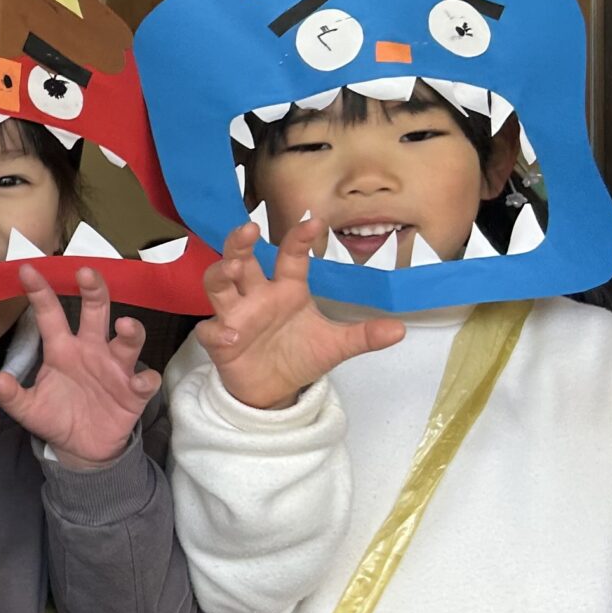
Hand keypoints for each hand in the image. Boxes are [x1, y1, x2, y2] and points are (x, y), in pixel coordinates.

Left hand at [0, 266, 160, 467]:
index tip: (26, 269)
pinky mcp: (133, 392)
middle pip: (96, 312)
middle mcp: (91, 349)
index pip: (50, 314)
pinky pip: (145, 381)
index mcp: (62, 349)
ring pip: (128, 341)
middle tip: (86, 272)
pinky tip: (140, 381)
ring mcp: (115, 368)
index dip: (40, 292)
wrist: (80, 449)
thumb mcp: (28, 409)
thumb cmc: (55, 417)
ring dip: (130, 332)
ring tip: (124, 325)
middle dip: (94, 291)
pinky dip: (145, 379)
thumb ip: (12, 396)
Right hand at [199, 217, 402, 409]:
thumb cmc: (300, 356)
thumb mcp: (336, 345)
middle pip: (241, 259)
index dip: (300, 238)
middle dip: (240, 243)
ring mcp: (236, 316)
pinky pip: (211, 332)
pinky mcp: (221, 341)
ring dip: (221, 273)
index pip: (291, 256)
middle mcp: (258, 295)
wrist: (275, 390)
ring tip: (232, 270)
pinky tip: (231, 336)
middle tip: (248, 228)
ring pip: (218, 285)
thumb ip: (363, 336)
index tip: (315, 221)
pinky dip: (218, 332)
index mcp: (287, 289)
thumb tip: (400, 330)